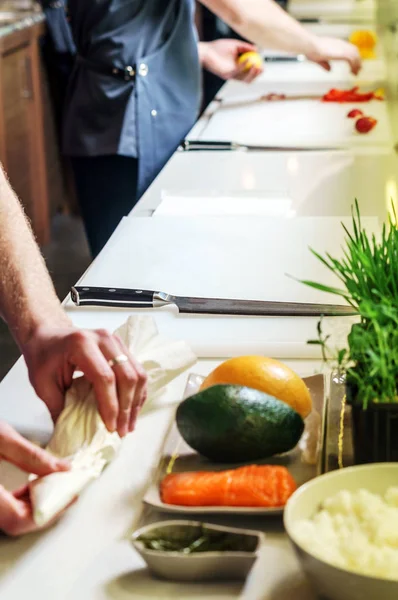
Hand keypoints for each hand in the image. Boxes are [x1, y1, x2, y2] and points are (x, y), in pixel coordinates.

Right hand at [0, 421, 69, 535]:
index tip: (68, 496)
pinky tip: (31, 485)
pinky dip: (19, 500)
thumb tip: (62, 469)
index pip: (19, 519)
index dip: (48, 510)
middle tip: (66, 491)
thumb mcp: (0, 436)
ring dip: (33, 504)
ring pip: (8, 517)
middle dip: (45, 507)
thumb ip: (31, 456)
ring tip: (53, 484)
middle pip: (15, 522)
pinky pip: (2, 508)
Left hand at [22, 325, 147, 437]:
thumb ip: (59, 408)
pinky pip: (138, 371)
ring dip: (136, 402)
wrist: (48, 334)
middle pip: (127, 375)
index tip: (110, 427)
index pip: (105, 378)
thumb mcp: (42, 384)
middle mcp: (103, 339)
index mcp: (81, 345)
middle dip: (127, 408)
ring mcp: (116, 341)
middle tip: (122, 431)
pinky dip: (137, 392)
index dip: (111, 405)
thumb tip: (76, 436)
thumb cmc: (43, 356)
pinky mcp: (122, 347)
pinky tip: (132, 410)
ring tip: (129, 424)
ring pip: (138, 373)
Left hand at [199, 39, 262, 82]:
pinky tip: (248, 58)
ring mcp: (230, 75)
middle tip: (262, 68)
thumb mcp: (235, 45)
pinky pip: (237, 71)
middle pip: (248, 79)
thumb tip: (257, 49)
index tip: (263, 65)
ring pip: (244, 78)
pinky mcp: (226, 74)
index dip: (257, 71)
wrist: (205, 50)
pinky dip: (244, 65)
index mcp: (237, 68)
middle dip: (256, 75)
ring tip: (256, 64)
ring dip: (251, 72)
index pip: (249, 73)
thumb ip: (246, 47)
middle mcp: (234, 74)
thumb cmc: (218, 47)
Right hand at [306, 37, 360, 74]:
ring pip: (355, 55)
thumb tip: (329, 70)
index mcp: (336, 44)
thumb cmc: (312, 50)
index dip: (352, 56)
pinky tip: (352, 72)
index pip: (349, 48)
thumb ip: (325, 64)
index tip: (353, 64)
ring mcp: (342, 48)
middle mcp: (341, 44)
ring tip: (356, 72)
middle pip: (354, 50)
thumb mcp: (319, 59)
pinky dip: (354, 66)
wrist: (311, 46)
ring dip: (357, 64)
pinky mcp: (343, 53)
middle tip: (358, 69)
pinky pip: (352, 59)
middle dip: (357, 60)